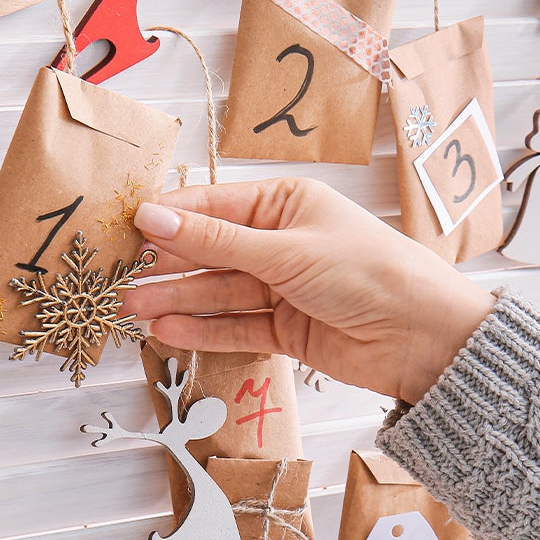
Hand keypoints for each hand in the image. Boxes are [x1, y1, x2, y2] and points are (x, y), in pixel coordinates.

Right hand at [123, 178, 495, 403]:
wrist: (422, 335)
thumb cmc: (367, 271)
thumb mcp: (285, 249)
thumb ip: (215, 240)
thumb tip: (151, 216)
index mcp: (286, 203)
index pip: (212, 204)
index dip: (167, 217)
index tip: (121, 231)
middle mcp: (281, 242)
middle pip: (209, 250)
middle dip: (164, 263)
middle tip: (117, 277)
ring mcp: (283, 288)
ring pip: (217, 291)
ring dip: (175, 298)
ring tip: (130, 308)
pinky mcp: (287, 331)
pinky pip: (234, 326)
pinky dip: (202, 328)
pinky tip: (166, 328)